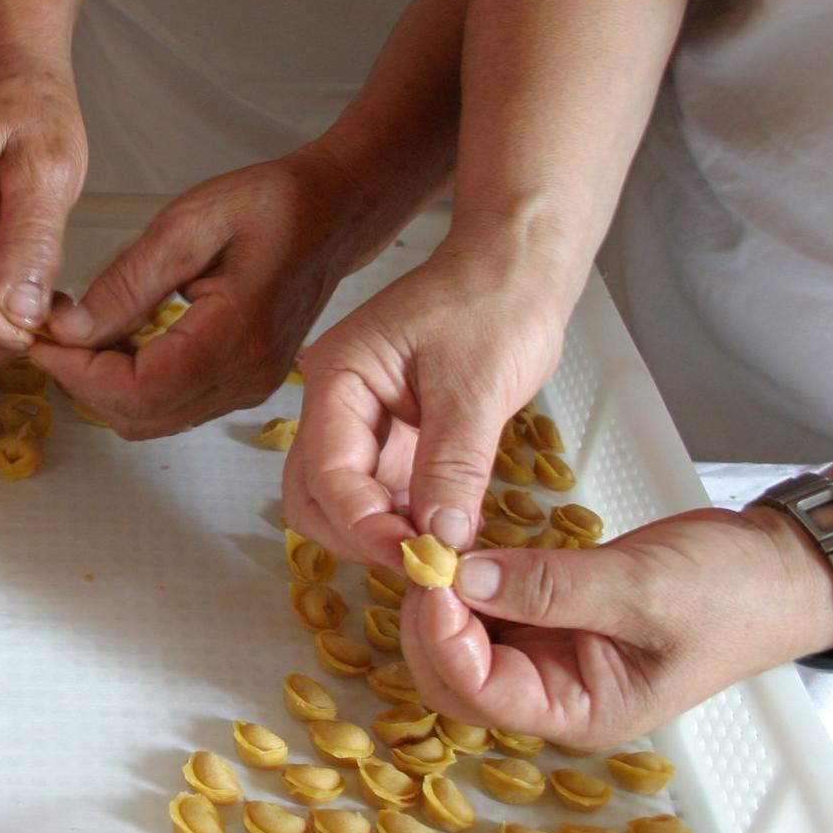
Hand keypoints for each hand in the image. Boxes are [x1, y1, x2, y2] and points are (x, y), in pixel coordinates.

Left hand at [31, 151, 364, 438]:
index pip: (136, 389)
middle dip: (82, 381)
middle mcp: (244, 377)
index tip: (40, 337)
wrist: (336, 211)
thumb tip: (68, 329)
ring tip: (80, 332)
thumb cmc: (272, 204)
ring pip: (152, 418)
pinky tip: (118, 338)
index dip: (76, 371)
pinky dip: (133, 384)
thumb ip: (127, 281)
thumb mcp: (190, 224)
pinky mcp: (244, 384)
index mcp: (235, 338)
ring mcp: (247, 388)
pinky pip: (173, 405)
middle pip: (138, 415)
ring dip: (105, 386)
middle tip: (51, 333)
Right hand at [284, 229, 578, 568]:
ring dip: (382, 535)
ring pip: (344, 502)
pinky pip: (384, 493)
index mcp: (338, 379)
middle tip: (424, 565)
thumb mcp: (476, 387)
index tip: (421, 561)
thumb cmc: (494, 304)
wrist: (518, 267)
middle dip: (359, 538)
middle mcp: (337, 405)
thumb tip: (441, 540)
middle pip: (315, 496)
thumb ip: (453, 467)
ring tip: (440, 553)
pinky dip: (406, 521)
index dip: (365, 526)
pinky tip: (446, 533)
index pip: (327, 473)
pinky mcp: (395, 438)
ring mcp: (364, 424)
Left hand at [400, 505, 832, 749]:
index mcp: (582, 712)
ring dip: (440, 604)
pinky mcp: (547, 621)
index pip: (481, 691)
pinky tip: (460, 550)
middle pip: (453, 680)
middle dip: (428, 623)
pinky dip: (466, 586)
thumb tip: (464, 578)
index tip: (434, 575)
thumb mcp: (641, 587)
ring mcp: (548, 659)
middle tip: (426, 557)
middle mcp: (555, 695)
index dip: (445, 636)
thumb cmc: (731, 592)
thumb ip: (551, 587)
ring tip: (437, 548)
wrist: (776, 569)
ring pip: (459, 647)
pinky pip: (486, 614)